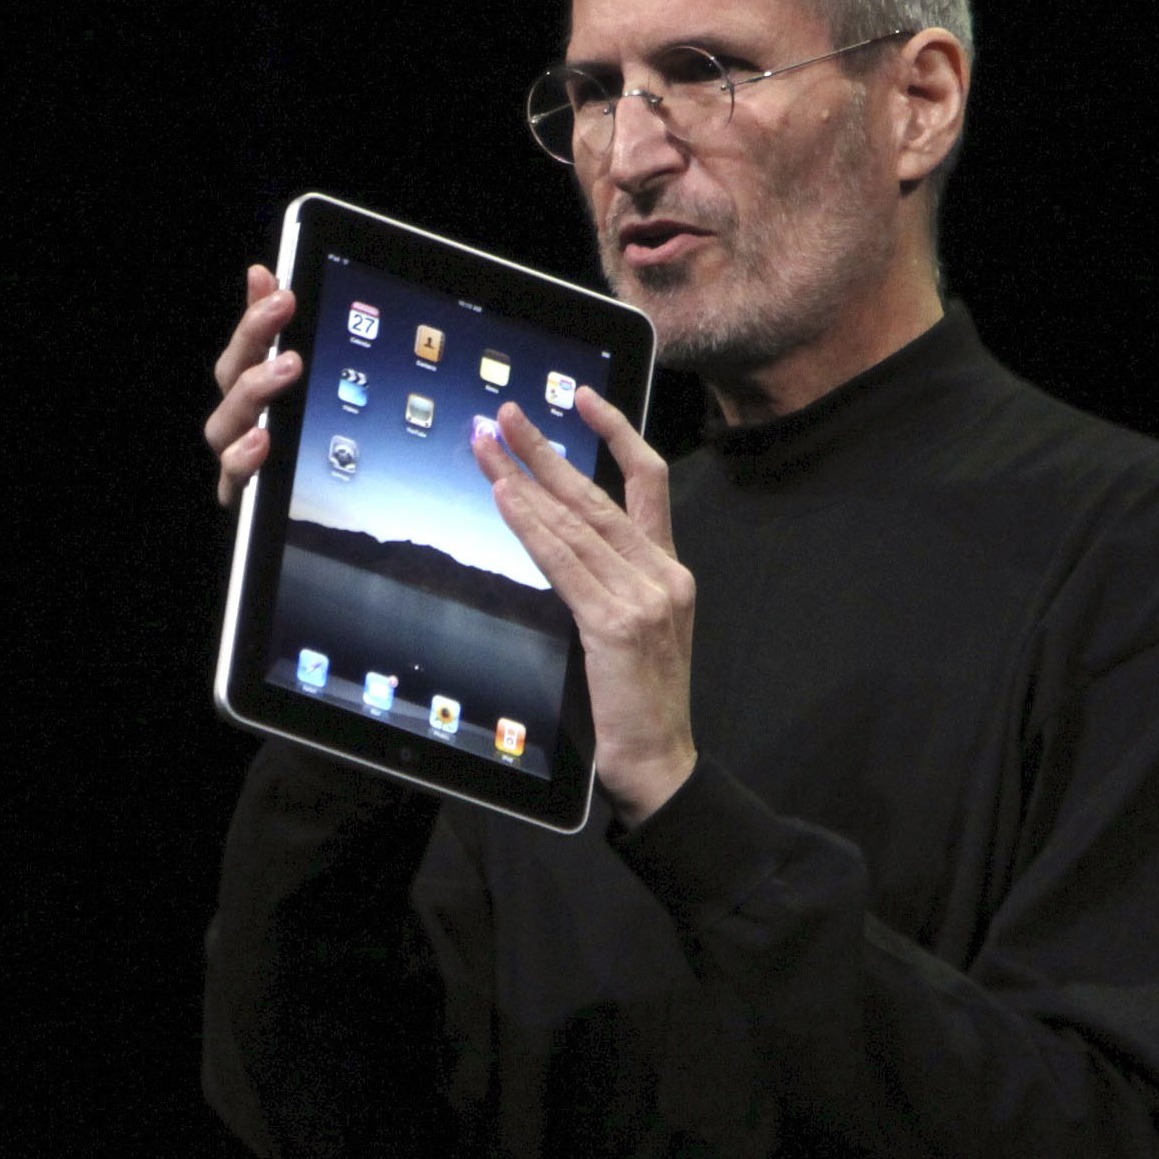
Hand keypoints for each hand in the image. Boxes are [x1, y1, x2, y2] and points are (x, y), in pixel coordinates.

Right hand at [206, 265, 301, 507]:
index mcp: (258, 393)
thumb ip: (306, 356)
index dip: (255, 311)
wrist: (309, 526)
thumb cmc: (309, 460)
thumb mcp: (324, 401)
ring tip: (286, 368)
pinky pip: (233, 478)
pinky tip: (261, 441)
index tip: (270, 279)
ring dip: (252, 389)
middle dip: (253, 335)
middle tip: (281, 307)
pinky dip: (242, 459)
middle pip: (232, 373)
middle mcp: (241, 421)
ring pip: (224, 423)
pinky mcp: (242, 496)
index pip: (249, 343)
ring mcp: (236, 456)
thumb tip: (296, 300)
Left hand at [473, 389, 696, 824]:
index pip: (648, 481)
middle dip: (546, 448)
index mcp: (670, 570)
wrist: (659, 761)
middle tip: (505, 414)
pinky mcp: (617, 624)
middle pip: (597, 493)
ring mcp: (643, 597)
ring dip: (524, 480)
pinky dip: (531, 527)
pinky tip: (506, 498)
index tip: (583, 397)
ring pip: (574, 523)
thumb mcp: (633, 628)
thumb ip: (609, 582)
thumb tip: (556, 536)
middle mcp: (663, 573)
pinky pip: (564, 564)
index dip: (616, 433)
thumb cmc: (636, 700)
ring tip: (488, 448)